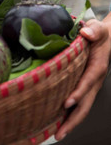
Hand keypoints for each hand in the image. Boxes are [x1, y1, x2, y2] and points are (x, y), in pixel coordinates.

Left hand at [55, 19, 110, 140]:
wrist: (105, 37)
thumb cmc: (98, 33)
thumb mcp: (98, 28)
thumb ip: (93, 30)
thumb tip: (86, 33)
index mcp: (97, 67)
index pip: (88, 82)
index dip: (78, 93)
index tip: (67, 102)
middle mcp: (94, 80)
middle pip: (85, 104)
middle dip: (73, 120)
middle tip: (60, 133)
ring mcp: (89, 85)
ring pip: (82, 108)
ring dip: (70, 122)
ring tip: (57, 134)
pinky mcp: (83, 86)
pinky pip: (78, 103)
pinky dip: (69, 114)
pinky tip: (57, 122)